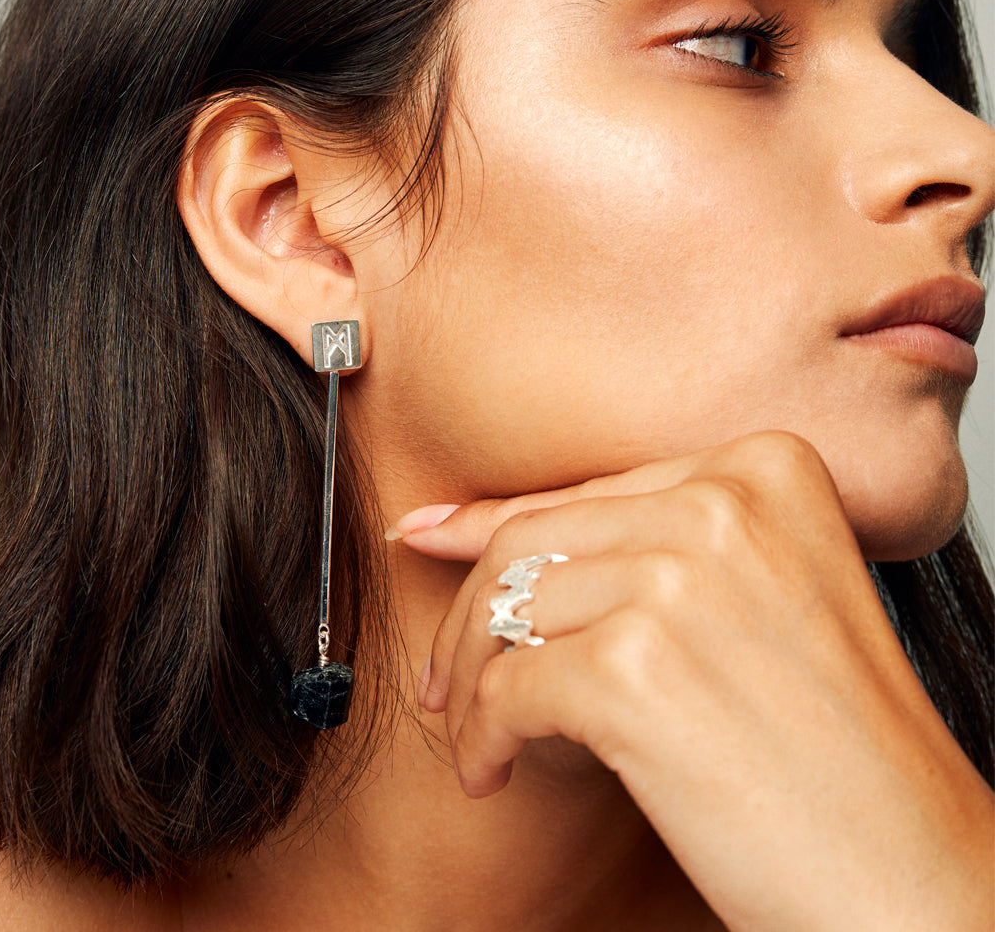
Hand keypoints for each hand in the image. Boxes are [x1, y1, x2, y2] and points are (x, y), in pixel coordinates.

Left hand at [396, 431, 993, 931]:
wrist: (913, 871)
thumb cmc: (832, 748)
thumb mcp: (746, 604)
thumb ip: (636, 549)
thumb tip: (466, 526)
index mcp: (761, 471)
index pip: (585, 493)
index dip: (490, 524)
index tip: (428, 534)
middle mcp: (723, 504)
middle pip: (532, 542)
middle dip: (469, 617)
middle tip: (443, 678)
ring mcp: (681, 580)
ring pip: (507, 611)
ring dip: (471, 684)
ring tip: (478, 733)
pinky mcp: (640, 669)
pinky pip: (509, 688)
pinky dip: (485, 735)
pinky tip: (496, 769)